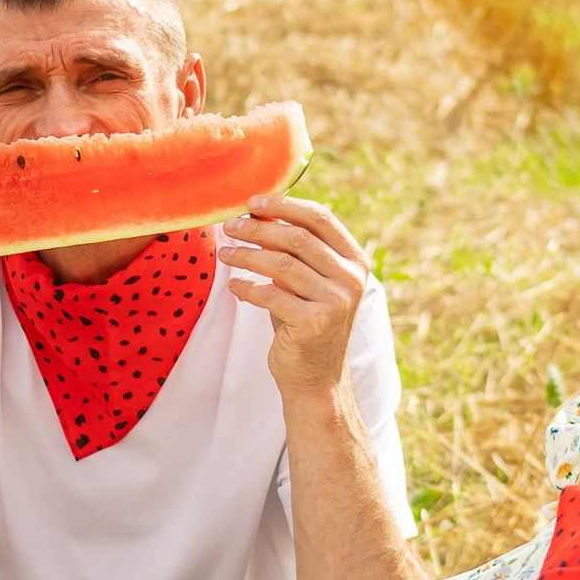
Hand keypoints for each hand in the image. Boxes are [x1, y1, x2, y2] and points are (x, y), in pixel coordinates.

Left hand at [220, 194, 369, 398]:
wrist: (315, 378)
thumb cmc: (305, 321)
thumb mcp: (305, 281)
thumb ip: (292, 249)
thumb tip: (257, 211)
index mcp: (354, 260)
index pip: (320, 218)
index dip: (284, 204)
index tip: (252, 201)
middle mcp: (350, 278)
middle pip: (297, 237)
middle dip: (257, 229)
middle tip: (229, 227)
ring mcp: (336, 301)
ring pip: (280, 263)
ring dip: (246, 255)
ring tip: (225, 254)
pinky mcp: (315, 323)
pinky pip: (270, 295)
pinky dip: (246, 287)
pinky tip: (234, 285)